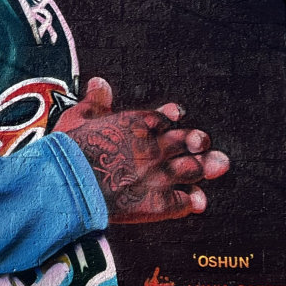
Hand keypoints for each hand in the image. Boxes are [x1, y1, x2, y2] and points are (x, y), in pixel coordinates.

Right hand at [52, 77, 228, 223]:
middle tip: (205, 146)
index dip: (173, 117)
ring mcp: (157, 176)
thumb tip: (99, 82)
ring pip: (192, 170)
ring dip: (206, 168)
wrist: (68, 184)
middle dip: (199, 143)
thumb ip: (94, 101)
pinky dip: (193, 201)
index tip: (178, 116)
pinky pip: (183, 202)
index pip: (164, 117)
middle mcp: (152, 148)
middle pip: (187, 142)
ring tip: (218, 166)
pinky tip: (198, 201)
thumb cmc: (68, 150)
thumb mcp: (77, 117)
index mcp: (136, 125)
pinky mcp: (156, 203)